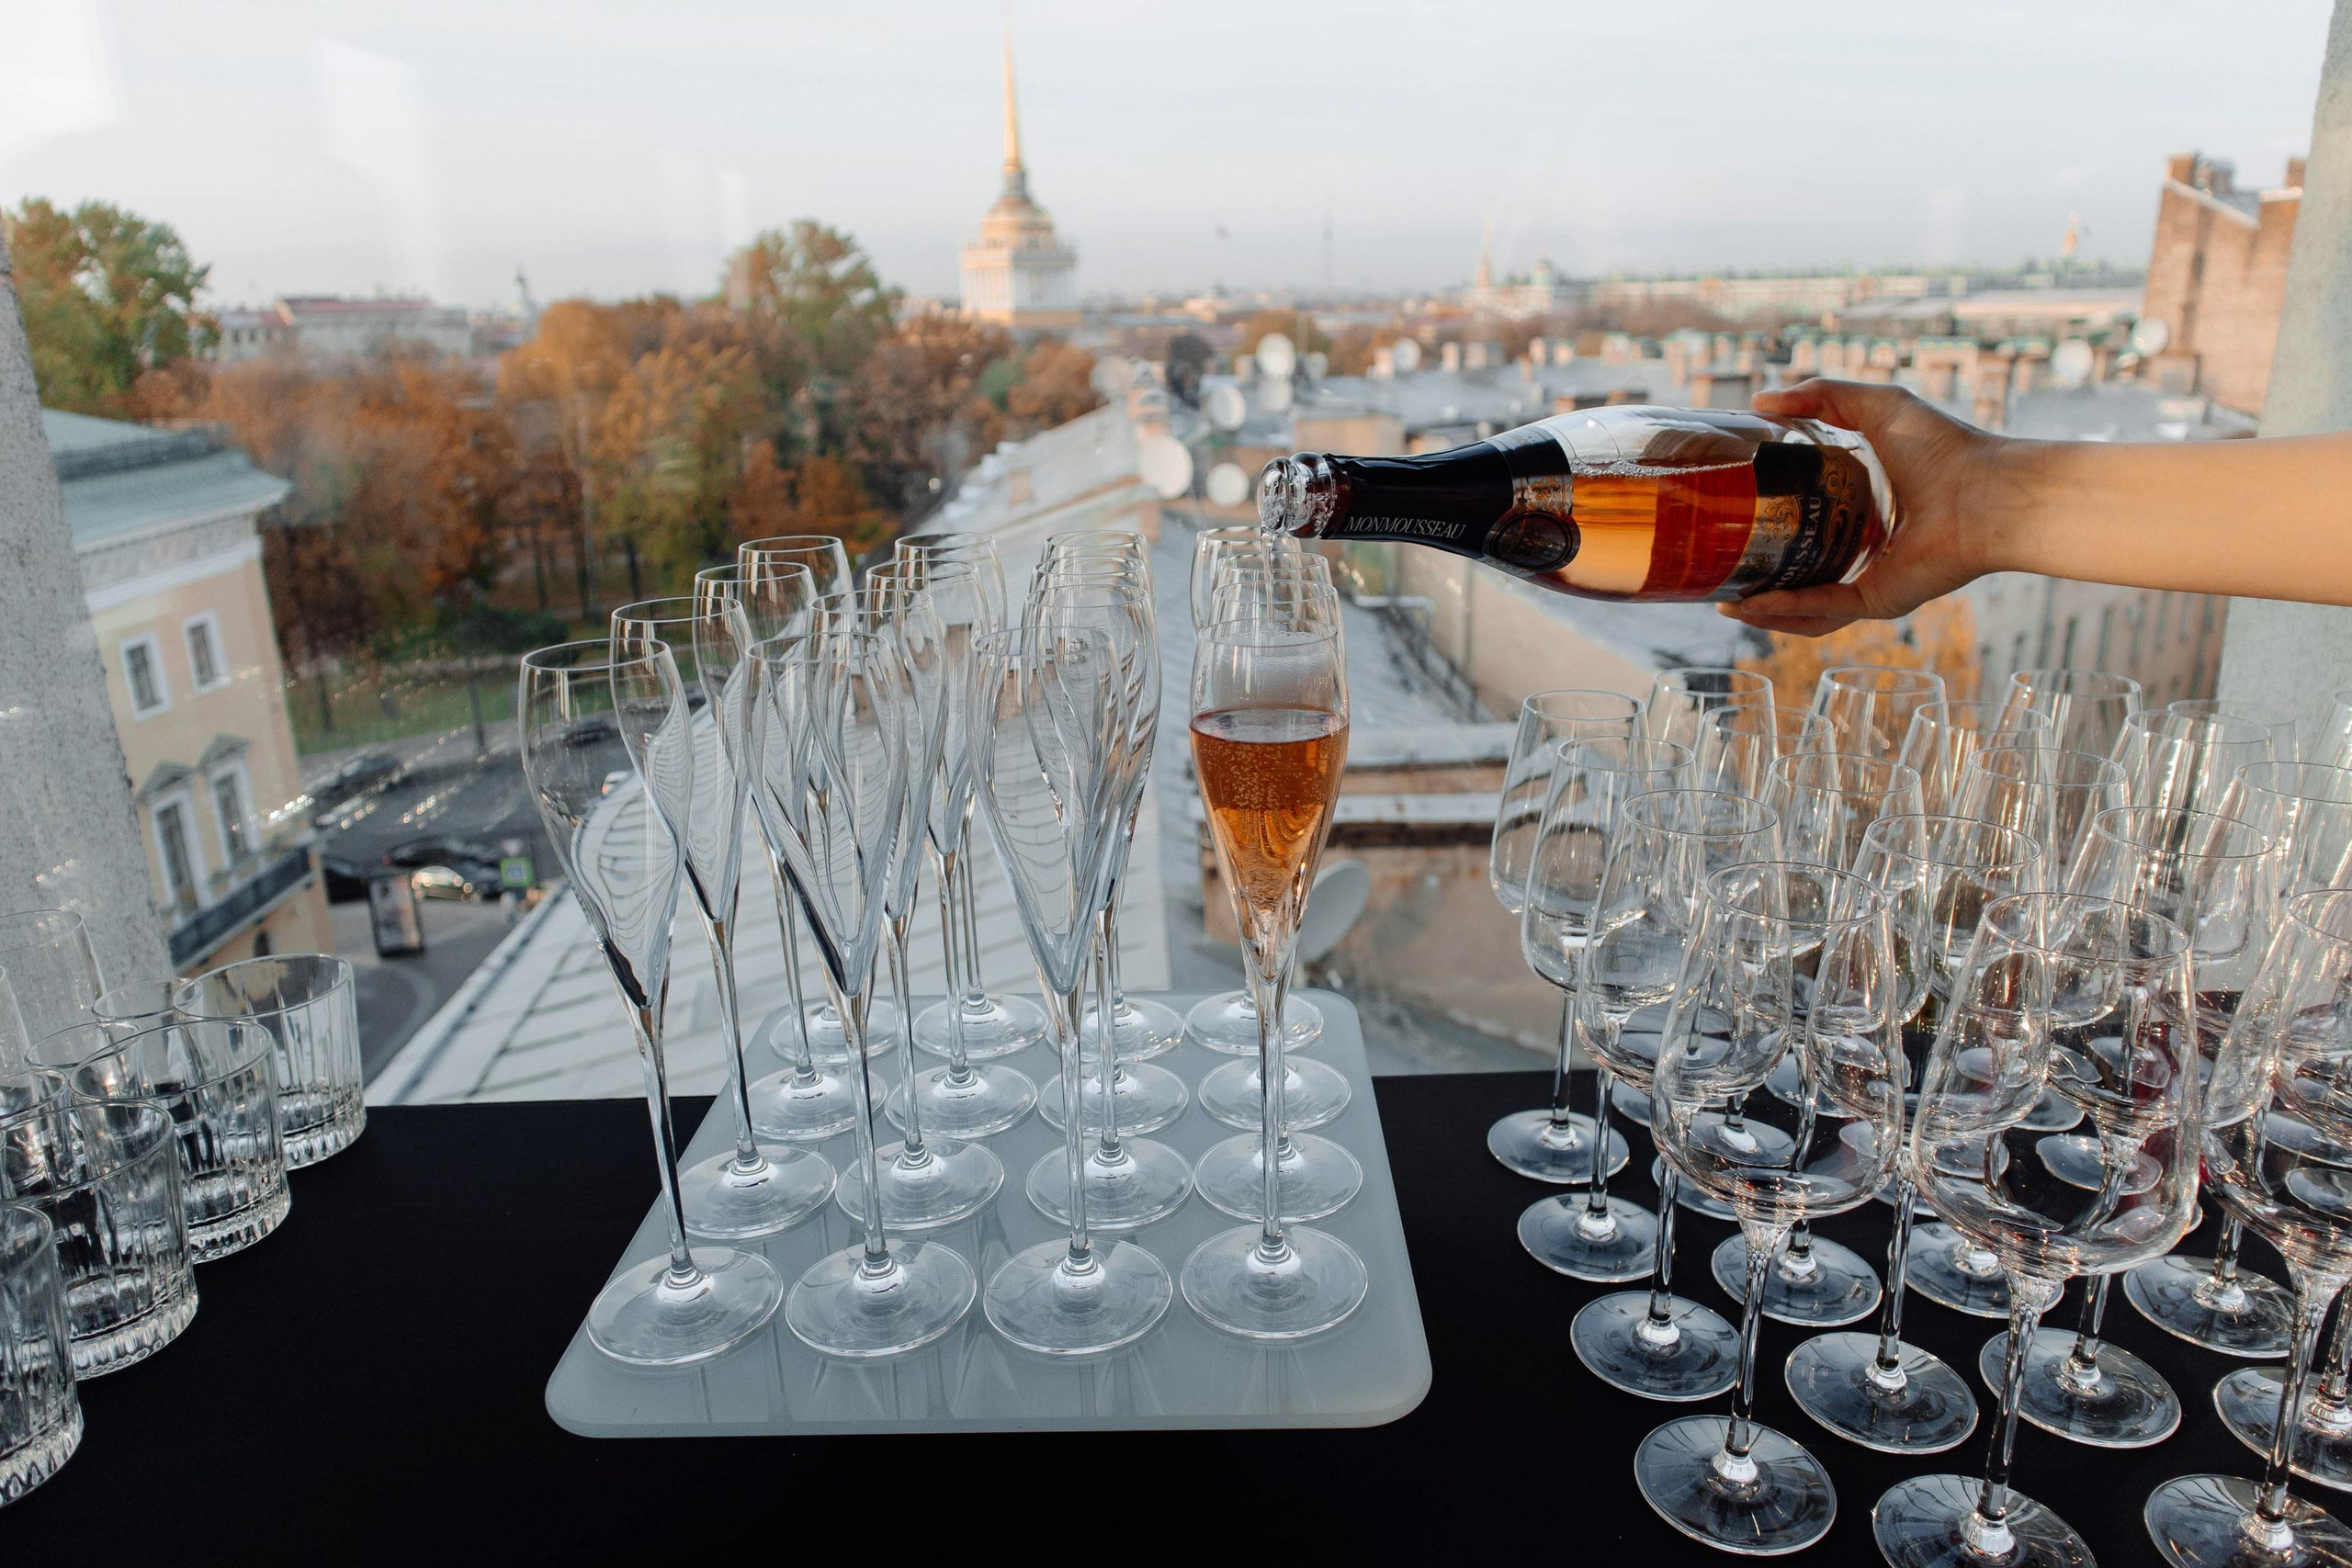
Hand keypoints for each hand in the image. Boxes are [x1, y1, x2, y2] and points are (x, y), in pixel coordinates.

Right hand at [1723, 379, 2009, 637]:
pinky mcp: (1881, 599)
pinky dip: (1787, 609)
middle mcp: (1871, 550)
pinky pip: (1825, 610)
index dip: (1772, 525)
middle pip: (1804, 571)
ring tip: (1727, 606)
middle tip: (1723, 573)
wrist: (1988, 491)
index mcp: (1870, 509)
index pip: (1812, 524)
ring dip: (1766, 610)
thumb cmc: (1946, 446)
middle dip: (1762, 580)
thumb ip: (1821, 395)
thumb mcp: (1875, 406)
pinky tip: (1752, 606)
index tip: (1735, 520)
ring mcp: (1875, 579)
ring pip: (1809, 605)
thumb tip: (1763, 400)